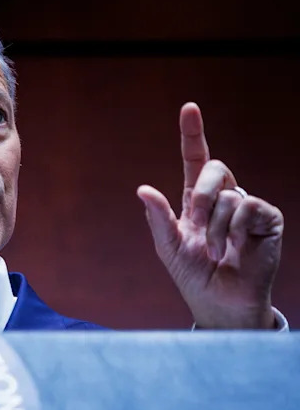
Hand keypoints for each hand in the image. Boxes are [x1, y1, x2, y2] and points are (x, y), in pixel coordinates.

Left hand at [136, 102, 282, 328]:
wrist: (220, 301)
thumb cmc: (193, 275)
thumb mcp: (169, 246)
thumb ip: (158, 217)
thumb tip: (142, 189)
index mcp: (196, 200)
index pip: (195, 160)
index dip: (192, 134)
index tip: (189, 108)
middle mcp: (223, 198)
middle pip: (214, 169)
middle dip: (200, 196)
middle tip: (197, 226)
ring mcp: (246, 206)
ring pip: (229, 193)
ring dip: (216, 227)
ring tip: (216, 251)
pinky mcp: (266, 218)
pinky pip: (248, 205)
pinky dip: (235, 228)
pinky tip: (234, 247)